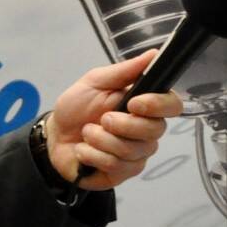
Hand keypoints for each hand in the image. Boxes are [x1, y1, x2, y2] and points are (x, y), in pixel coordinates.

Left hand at [46, 50, 182, 191]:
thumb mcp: (95, 82)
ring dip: (101, 139)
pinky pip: (116, 166)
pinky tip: (84, 150)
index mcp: (145, 106)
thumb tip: (154, 53)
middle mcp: (147, 131)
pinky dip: (93, 155)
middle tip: (102, 119)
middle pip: (154, 131)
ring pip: (131, 150)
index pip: (172, 105)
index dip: (158, 105)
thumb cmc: (76, 107)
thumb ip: (125, 71)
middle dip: (122, 124)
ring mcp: (137, 154)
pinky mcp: (123, 172)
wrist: (54, 136)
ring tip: (87, 133)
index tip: (134, 103)